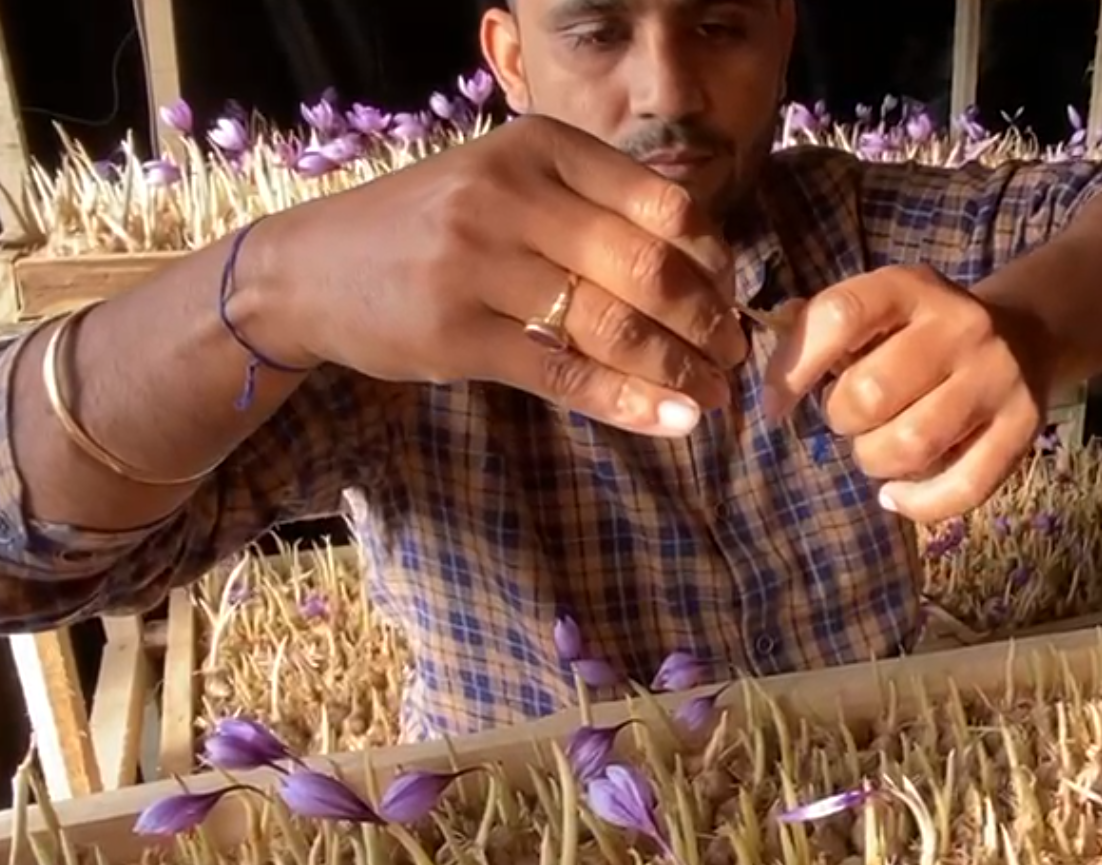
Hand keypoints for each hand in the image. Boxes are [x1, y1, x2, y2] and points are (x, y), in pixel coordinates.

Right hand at [262, 114, 748, 437]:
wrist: (308, 268)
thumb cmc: (433, 228)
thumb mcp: (509, 185)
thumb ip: (593, 209)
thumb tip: (704, 267)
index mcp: (540, 146)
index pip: (664, 202)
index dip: (714, 258)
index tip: (730, 296)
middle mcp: (512, 193)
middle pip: (648, 265)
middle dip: (707, 320)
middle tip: (732, 355)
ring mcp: (479, 263)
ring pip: (612, 324)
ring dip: (679, 368)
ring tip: (712, 397)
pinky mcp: (457, 334)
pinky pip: (564, 373)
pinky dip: (628, 402)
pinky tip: (671, 421)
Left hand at [762, 265, 1050, 522]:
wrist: (1024, 335)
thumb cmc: (922, 333)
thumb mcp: (879, 311)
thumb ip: (824, 332)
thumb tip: (774, 369)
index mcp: (910, 287)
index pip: (839, 317)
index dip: (794, 367)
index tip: (776, 405)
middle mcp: (959, 325)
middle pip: (871, 392)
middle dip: (841, 420)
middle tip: (849, 421)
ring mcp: (995, 377)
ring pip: (912, 443)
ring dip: (875, 460)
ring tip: (875, 451)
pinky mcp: (1023, 427)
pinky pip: (963, 487)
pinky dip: (918, 504)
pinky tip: (897, 497)